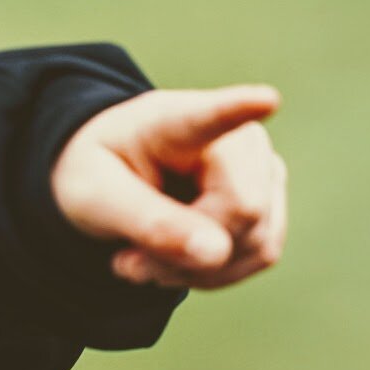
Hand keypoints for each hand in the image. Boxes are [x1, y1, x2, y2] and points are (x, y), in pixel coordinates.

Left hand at [51, 84, 287, 289]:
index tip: (265, 99)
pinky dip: (213, 271)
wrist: (114, 178)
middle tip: (128, 259)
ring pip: (255, 241)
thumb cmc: (100, 175)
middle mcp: (235, 135)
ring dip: (195, 268)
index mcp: (173, 120)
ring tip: (146, 254)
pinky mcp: (273, 201)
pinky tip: (178, 256)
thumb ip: (149, 223)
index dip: (240, 107)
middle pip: (243, 211)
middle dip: (187, 253)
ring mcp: (263, 166)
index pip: (212, 115)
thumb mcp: (96, 198)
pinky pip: (260, 254)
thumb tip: (216, 252)